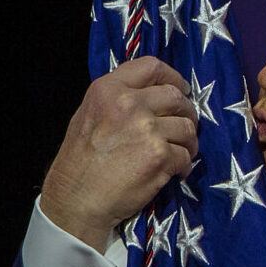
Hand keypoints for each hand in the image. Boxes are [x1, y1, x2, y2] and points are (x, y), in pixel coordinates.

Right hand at [41, 57, 197, 252]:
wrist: (77, 199)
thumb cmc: (80, 161)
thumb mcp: (89, 114)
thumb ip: (118, 98)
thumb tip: (154, 93)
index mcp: (109, 89)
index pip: (152, 67)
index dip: (173, 77)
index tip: (181, 90)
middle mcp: (129, 104)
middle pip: (176, 96)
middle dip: (186, 112)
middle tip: (184, 126)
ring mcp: (147, 129)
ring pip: (187, 127)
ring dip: (189, 141)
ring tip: (181, 152)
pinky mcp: (160, 156)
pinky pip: (186, 155)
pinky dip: (184, 165)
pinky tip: (175, 171)